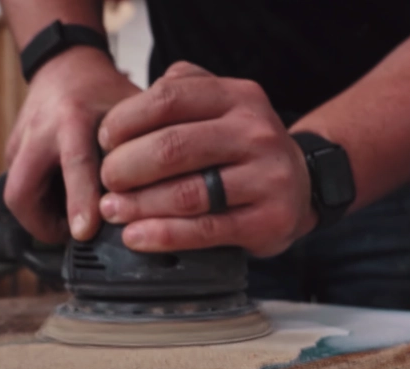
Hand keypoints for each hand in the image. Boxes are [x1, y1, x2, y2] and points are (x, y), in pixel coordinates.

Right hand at [3, 47, 140, 243]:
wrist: (65, 66)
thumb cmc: (103, 92)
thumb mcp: (130, 109)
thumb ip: (147, 143)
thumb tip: (167, 188)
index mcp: (74, 118)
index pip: (75, 165)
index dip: (80, 202)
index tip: (85, 232)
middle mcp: (40, 131)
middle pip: (21, 192)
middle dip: (42, 225)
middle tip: (74, 237)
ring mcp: (19, 142)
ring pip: (16, 197)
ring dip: (42, 218)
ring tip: (74, 220)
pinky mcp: (10, 151)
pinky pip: (18, 189)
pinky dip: (39, 204)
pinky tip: (64, 201)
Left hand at [97, 61, 316, 257]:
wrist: (304, 184)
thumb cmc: (244, 146)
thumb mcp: (222, 104)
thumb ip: (181, 91)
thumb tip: (127, 111)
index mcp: (238, 97)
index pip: (168, 99)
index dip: (125, 120)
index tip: (105, 140)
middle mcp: (256, 132)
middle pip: (172, 147)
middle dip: (125, 167)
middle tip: (107, 180)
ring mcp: (266, 178)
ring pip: (186, 193)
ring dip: (138, 205)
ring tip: (112, 209)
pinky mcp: (268, 220)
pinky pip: (205, 230)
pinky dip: (163, 235)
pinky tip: (136, 236)